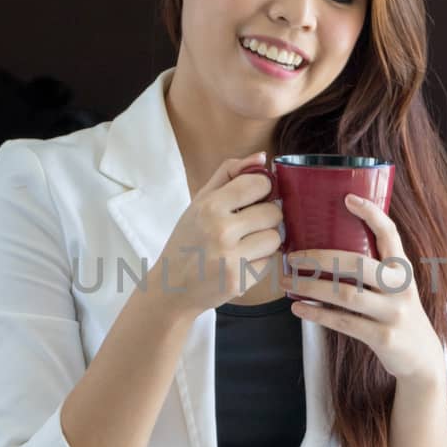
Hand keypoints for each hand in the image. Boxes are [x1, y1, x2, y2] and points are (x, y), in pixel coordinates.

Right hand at [150, 152, 283, 315]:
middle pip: (273, 213)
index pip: (259, 184)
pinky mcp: (240, 282)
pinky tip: (240, 262)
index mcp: (210, 206)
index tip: (255, 196)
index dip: (263, 189)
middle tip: (248, 224)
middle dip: (265, 217)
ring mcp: (231, 259)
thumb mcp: (199, 202)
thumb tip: (262, 158)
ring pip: (275, 239)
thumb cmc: (187, 241)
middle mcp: (221, 231)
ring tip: (245, 244)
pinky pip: (268, 263)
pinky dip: (258, 262)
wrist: (171, 288)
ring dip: (265, 241)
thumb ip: (229, 175)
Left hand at [281, 193, 446, 386]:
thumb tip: (328, 250)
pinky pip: (344, 322)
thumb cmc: (398, 316)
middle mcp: (401, 287)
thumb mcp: (395, 288)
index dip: (371, 214)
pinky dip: (318, 314)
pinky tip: (298, 308)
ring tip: (287, 281)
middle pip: (358, 264)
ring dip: (311, 286)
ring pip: (346, 294)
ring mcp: (393, 313)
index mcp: (402, 269)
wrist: (422, 359)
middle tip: (292, 255)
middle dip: (320, 257)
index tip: (348, 198)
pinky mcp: (384, 337)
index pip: (390, 234)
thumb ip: (374, 269)